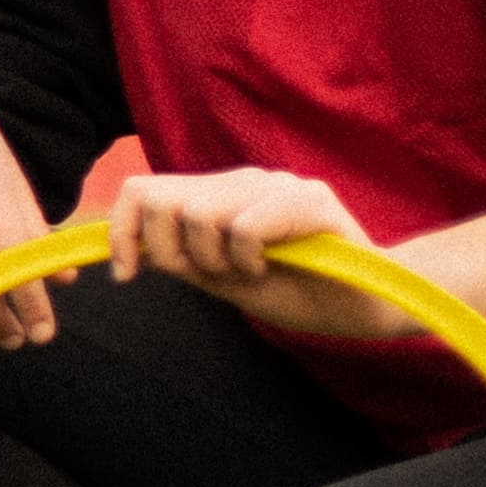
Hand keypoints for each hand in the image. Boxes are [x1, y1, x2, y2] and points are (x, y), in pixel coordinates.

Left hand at [108, 169, 407, 341]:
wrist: (364, 306)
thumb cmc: (296, 290)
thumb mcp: (221, 278)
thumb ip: (180, 258)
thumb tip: (131, 247)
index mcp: (219, 194)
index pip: (141, 189)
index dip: (121, 231)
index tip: (126, 275)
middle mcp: (245, 180)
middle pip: (161, 199)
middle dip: (167, 251)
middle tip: (207, 276)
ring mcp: (279, 185)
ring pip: (199, 213)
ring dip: (213, 260)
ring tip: (247, 272)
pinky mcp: (312, 201)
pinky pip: (245, 228)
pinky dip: (247, 260)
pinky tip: (272, 268)